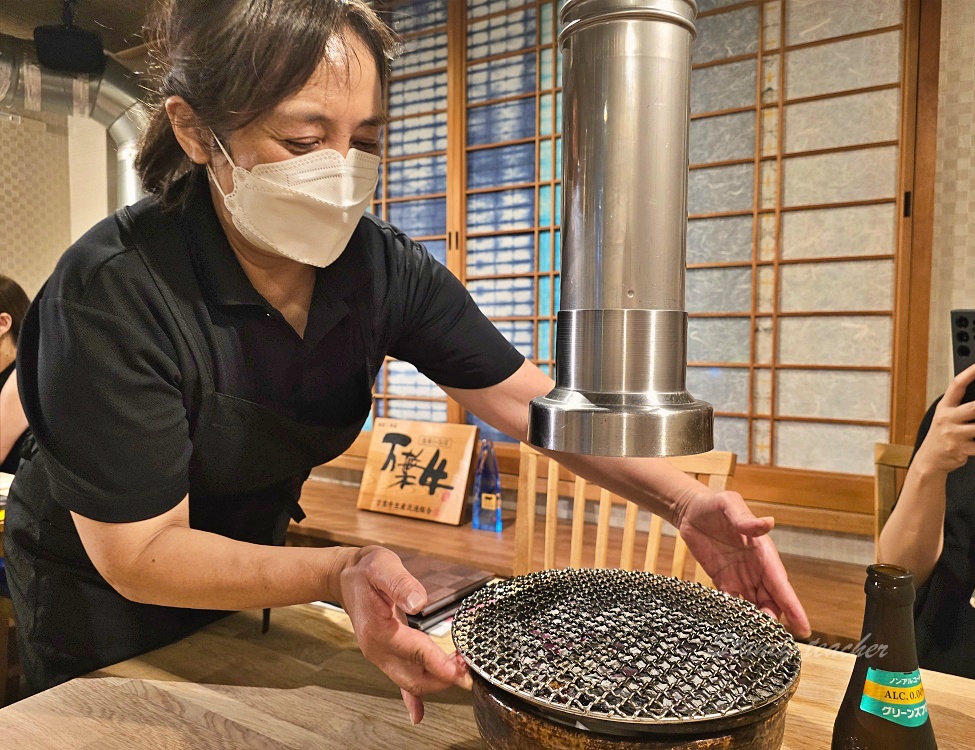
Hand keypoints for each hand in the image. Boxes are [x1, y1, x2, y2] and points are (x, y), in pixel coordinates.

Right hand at [334, 546, 471, 723]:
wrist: (345, 577)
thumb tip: (419, 602)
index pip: (415, 653)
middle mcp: (377, 649)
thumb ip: (401, 584)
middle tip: (467, 665)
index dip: (440, 663)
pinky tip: (418, 714)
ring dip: (436, 681)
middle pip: (415, 678)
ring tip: (459, 669)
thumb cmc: (366, 570)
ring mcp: (379, 655)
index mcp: (379, 630)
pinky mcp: (384, 655)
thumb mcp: (383, 567)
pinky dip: (411, 700)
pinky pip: (399, 682)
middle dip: (443, 677)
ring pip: (410, 682)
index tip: (461, 667)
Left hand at [673, 489, 811, 638]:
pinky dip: (735, 615)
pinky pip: (732, 602)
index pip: (781, 583)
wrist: (690, 510)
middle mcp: (755, 568)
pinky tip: (733, 626)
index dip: (792, 605)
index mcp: (763, 552)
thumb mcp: (730, 505)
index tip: (804, 628)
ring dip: (756, 620)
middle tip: (769, 637)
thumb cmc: (715, 504)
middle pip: (771, 600)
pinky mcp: (722, 580)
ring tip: (753, 637)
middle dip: (774, 618)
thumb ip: (745, 519)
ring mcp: (740, 576)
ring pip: (754, 605)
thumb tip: (769, 523)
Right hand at [912, 363, 974, 474]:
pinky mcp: (960, 449)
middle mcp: (947, 419)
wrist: (930, 460)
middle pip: (973, 407)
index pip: (956, 385)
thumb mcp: (945, 417)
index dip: (970, 373)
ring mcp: (954, 435)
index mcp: (944, 408)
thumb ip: (961, 406)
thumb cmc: (942, 435)